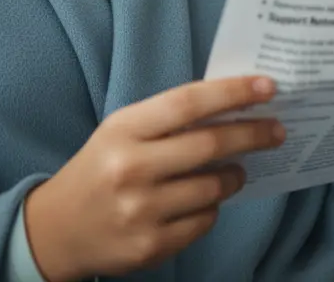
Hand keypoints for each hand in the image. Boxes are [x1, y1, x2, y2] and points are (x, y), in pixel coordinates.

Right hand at [23, 76, 284, 281]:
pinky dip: (212, 207)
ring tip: (238, 168)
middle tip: (277, 129)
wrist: (57, 229)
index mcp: (124, 128)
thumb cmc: (102, 167)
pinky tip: (206, 199)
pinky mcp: (149, 247)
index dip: (231, 93)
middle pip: (208, 146)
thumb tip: (233, 105)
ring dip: (235, 175)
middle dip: (251, 134)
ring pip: (213, 188)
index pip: (187, 103)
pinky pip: (203, 221)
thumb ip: (169, 119)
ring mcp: (140, 211)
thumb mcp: (123, 130)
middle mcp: (131, 168)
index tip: (267, 87)